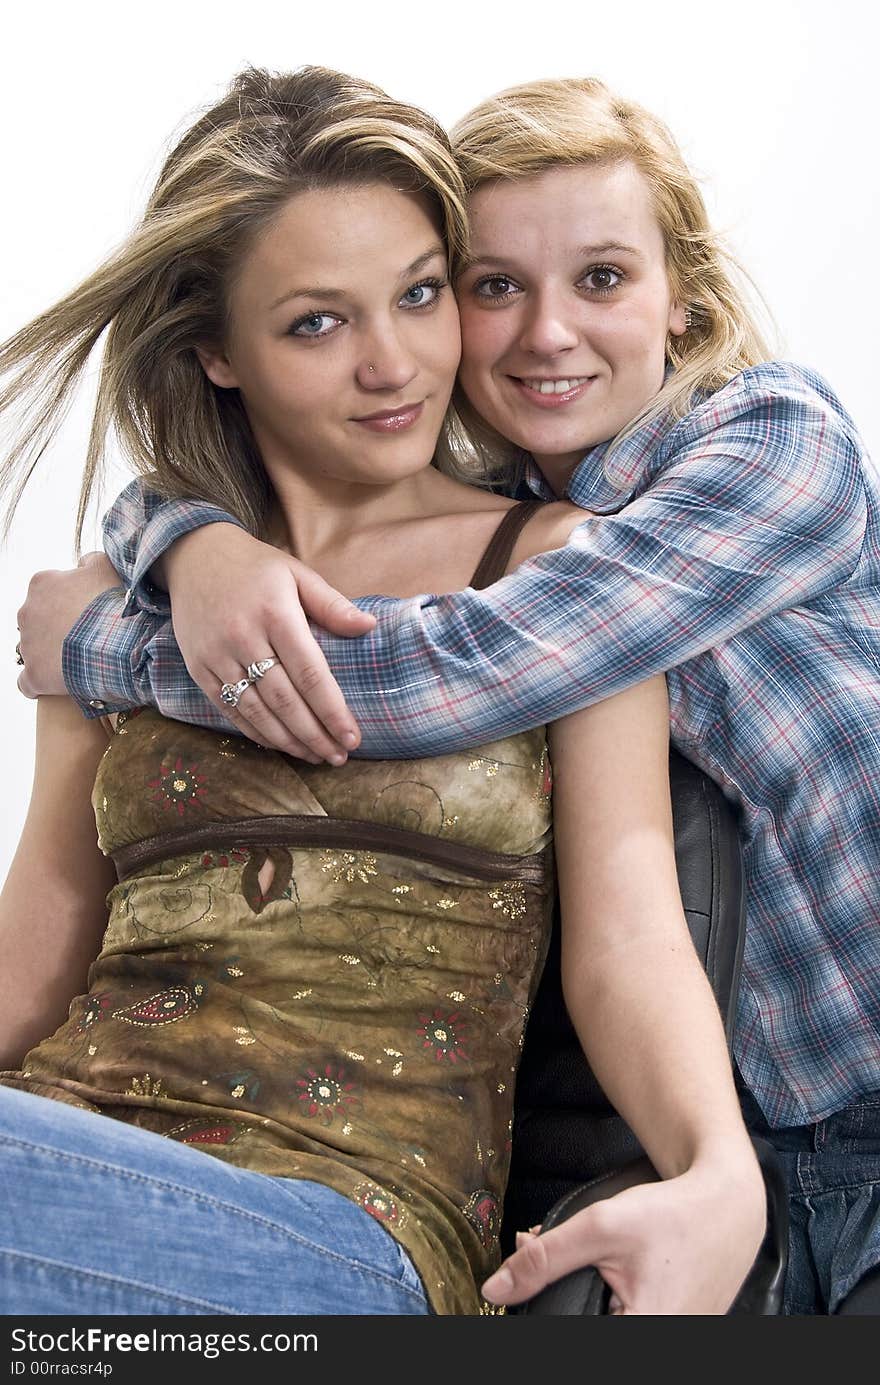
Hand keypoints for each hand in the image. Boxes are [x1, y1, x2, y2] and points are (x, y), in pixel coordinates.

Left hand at [16, 553, 121, 697]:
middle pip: (39, 620)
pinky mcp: (33, 675)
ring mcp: (27, 645)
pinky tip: (59, 683)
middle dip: (58, 628)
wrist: (118, 644)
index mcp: (41, 583)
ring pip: (35, 650)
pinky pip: (28, 682)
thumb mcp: (106, 567)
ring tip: (81, 661)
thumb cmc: (113, 603)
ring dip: (53, 654)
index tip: (87, 612)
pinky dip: (41, 683)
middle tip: (87, 636)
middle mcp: (26, 611)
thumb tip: (83, 562)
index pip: (48, 591)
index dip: (70, 602)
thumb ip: (90, 561)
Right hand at [163, 524, 375, 762]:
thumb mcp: (296, 574)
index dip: (332, 710)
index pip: (310, 673)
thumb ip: (331, 604)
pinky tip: (280, 744)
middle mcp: (244, 637)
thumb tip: (369, 627)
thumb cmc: (255, 567)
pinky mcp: (198, 668)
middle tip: (339, 757)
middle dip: (315, 734)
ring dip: (288, 741)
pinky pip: (230, 709)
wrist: (193, 555)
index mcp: (275, 613)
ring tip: (315, 757)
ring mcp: (217, 656)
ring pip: (257, 711)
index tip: (353, 736)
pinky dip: (256, 732)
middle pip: (285, 700)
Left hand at [482, 1160, 766, 1314]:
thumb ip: (546, 1261)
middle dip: (561, 1299)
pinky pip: (629, 1319)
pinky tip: (608, 1275)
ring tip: (592, 1265)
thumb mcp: (602, 1227)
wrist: (729, 1207)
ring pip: (604, 1319)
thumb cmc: (672, 1214)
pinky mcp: (680, 1330)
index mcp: (642, 1330)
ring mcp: (675, 1339)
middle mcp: (663, 1341)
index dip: (546, 1309)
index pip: (571, 1326)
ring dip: (584, 1299)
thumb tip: (495, 1290)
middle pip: (584, 1322)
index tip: (530, 1290)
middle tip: (553, 1259)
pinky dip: (609, 1300)